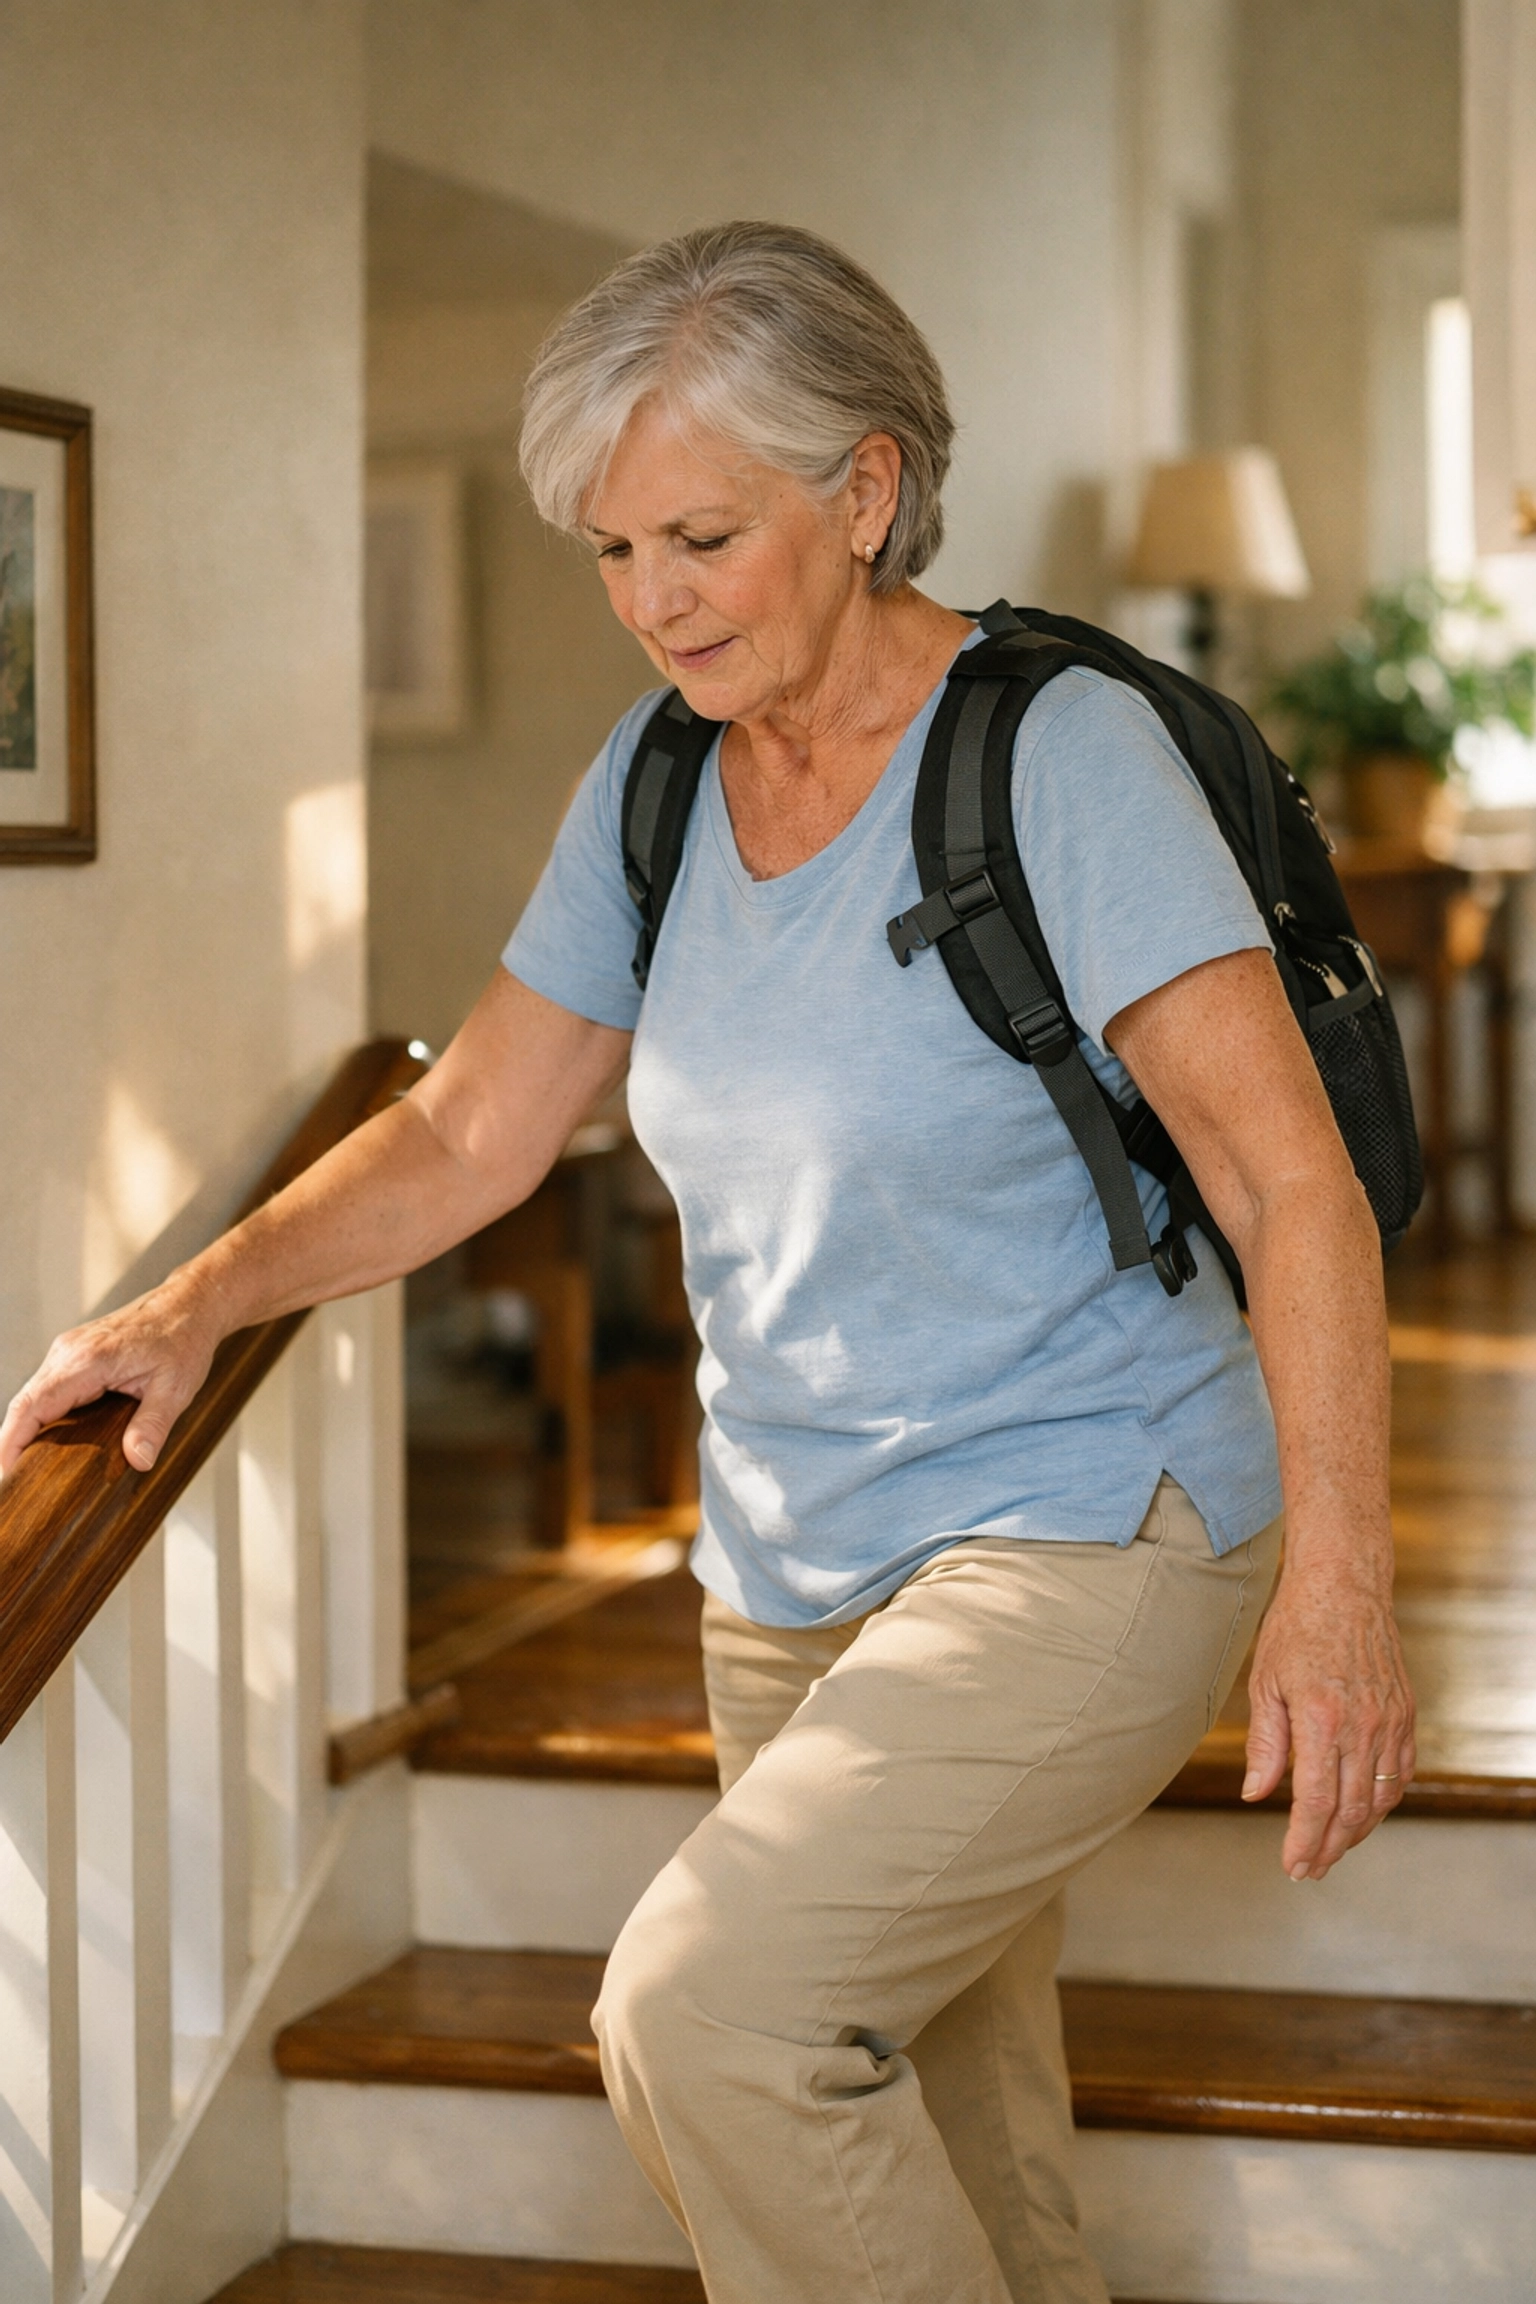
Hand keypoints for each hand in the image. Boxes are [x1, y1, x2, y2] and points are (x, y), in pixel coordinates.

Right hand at [0, 1273, 222, 1477]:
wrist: (189, 1305)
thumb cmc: (183, 1338)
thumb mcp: (176, 1387)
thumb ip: (153, 1425)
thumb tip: (137, 1460)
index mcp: (89, 1359)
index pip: (33, 1404)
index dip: (12, 1440)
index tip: (5, 1469)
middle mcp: (69, 1351)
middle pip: (25, 1403)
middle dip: (13, 1442)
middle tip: (16, 1481)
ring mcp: (68, 1350)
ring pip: (33, 1396)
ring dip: (26, 1429)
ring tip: (27, 1468)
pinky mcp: (73, 1354)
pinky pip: (47, 1388)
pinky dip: (41, 1415)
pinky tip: (48, 1440)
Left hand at [1241, 1558, 1415, 1879]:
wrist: (1344, 1586)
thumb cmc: (1296, 1628)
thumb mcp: (1265, 1682)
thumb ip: (1265, 1743)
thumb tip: (1256, 1794)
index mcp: (1321, 1719)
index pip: (1316, 1801)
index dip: (1305, 1840)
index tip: (1293, 1865)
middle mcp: (1362, 1725)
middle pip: (1350, 1809)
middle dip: (1329, 1847)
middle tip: (1309, 1869)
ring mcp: (1390, 1721)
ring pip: (1380, 1797)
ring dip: (1357, 1832)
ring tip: (1331, 1849)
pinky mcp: (1405, 1714)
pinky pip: (1401, 1772)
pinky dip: (1383, 1801)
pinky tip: (1362, 1812)